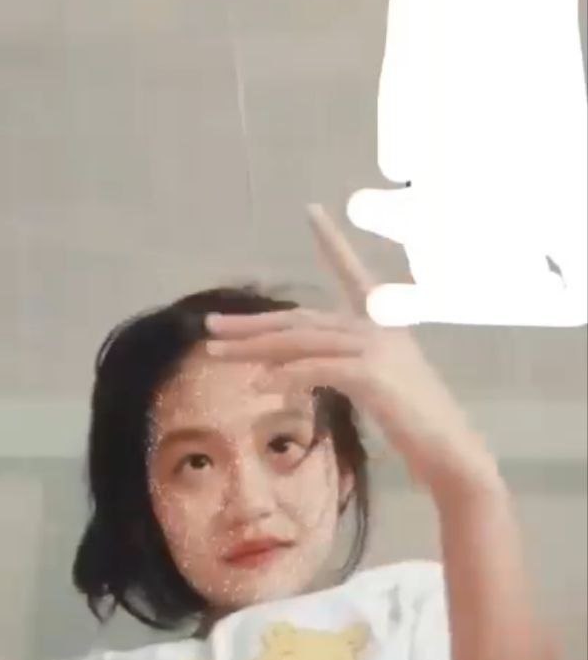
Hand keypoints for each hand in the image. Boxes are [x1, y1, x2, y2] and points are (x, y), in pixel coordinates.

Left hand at [206, 205, 499, 500]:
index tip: (313, 210)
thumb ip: (336, 367)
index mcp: (381, 324)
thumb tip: (281, 372)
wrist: (448, 449)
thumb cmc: (414, 422)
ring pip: (300, 341)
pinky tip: (259, 387)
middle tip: (211, 326)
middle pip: (301, 318)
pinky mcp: (372, 375)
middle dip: (252, 322)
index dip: (332, 240)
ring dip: (254, 348)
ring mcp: (375, 348)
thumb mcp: (373, 385)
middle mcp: (377, 328)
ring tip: (216, 354)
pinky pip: (316, 369)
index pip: (351, 272)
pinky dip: (285, 376)